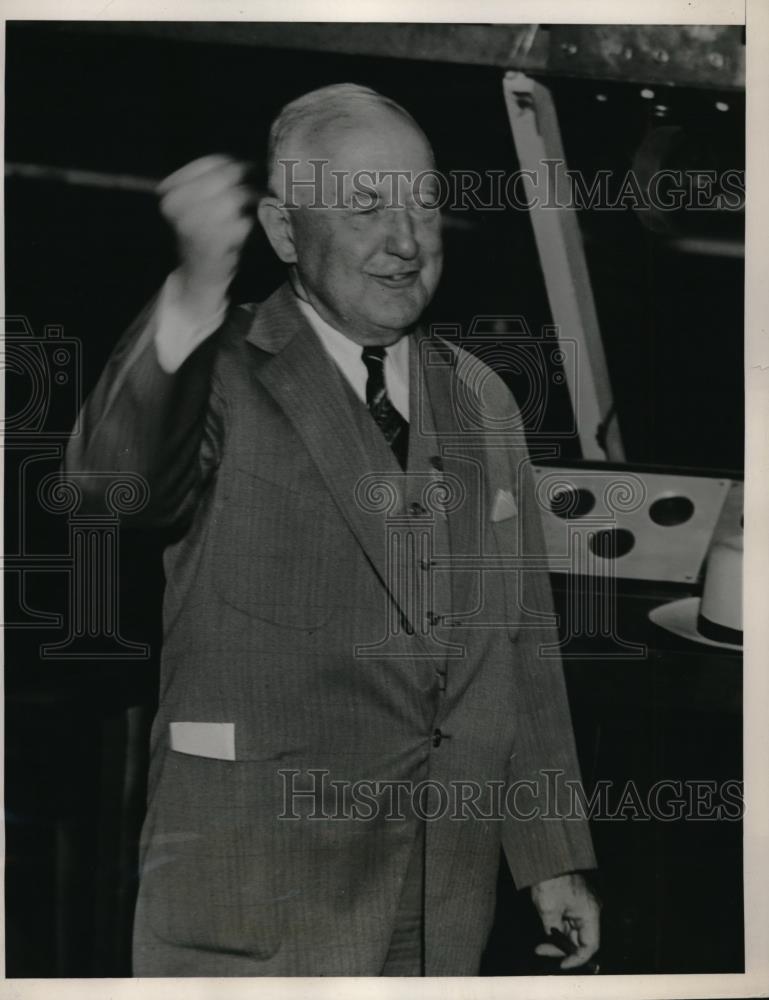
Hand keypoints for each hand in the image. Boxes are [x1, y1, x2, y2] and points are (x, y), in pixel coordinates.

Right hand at [157, 155, 254, 313]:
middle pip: (226, 176)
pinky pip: (244, 222)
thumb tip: (252, 160)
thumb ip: (215, 181)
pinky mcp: (212, 241)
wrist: (198, 277)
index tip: (252, 169)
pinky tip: (249, 230)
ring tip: (258, 208)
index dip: (237, 164)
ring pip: (237, 197)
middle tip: (262, 188)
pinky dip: (252, 225)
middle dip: (249, 180)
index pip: (212, 162)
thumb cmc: (204, 236)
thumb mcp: (199, 203)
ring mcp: (192, 222)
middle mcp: (176, 204)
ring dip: (253, 202)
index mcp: (170, 190)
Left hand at [530, 871, 600, 969]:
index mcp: (590, 913)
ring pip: (572, 930)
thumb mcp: (548, 911)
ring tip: (540, 941)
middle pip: (580, 939)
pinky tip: (546, 926)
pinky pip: (568, 919)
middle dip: (561, 947)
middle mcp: (590, 910)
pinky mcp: (574, 899)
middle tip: (541, 949)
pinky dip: (557, 926)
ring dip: (557, 936)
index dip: (576, 959)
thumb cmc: (550, 879)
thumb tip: (552, 943)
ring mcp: (582, 904)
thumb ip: (553, 932)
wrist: (546, 855)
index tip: (562, 964)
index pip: (590, 946)